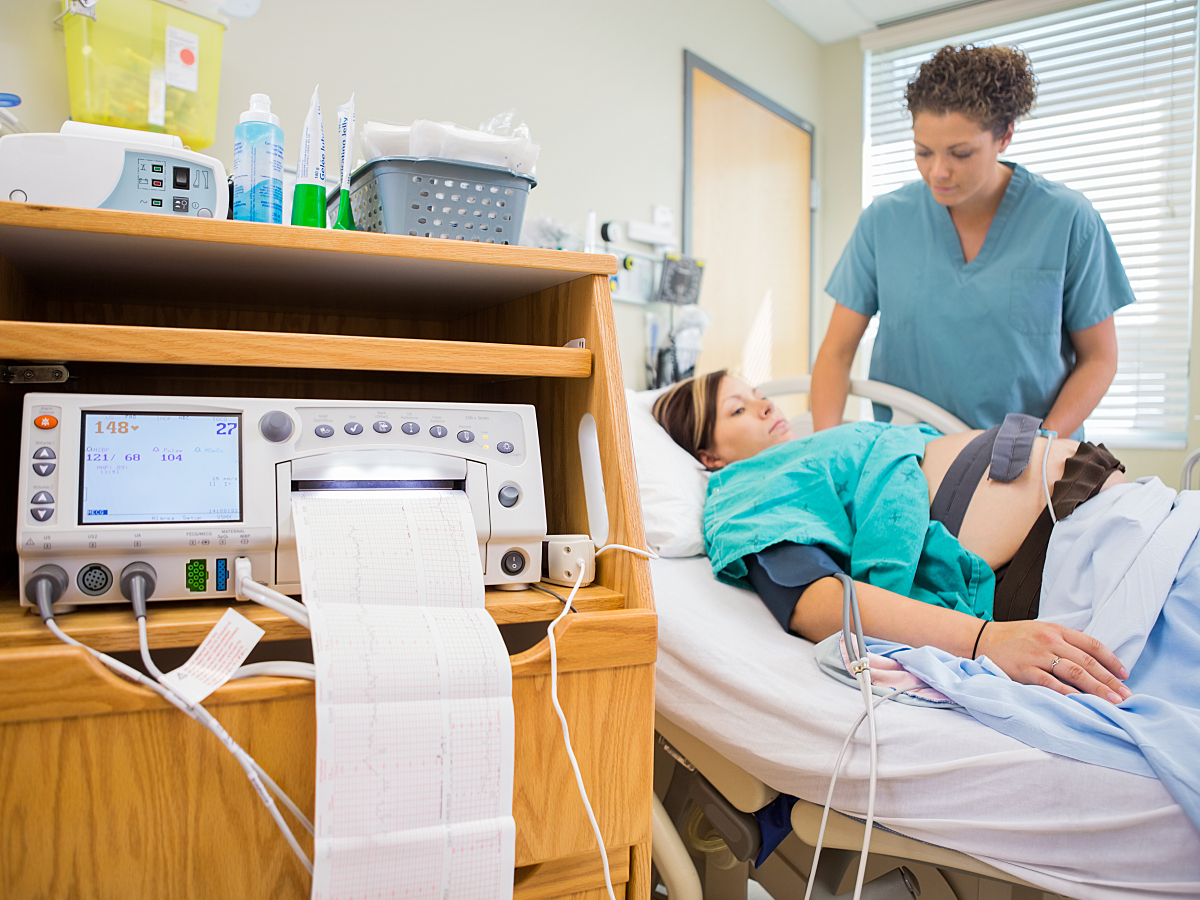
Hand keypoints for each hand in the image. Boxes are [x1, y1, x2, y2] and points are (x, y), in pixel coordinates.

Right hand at [977, 620, 1130, 703]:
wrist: (981, 638)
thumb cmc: (1013, 637)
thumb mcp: (1041, 631)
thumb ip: (1064, 642)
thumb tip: (1091, 661)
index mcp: (1057, 630)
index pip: (1092, 645)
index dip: (1111, 660)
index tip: (1125, 675)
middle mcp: (1050, 640)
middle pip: (1087, 662)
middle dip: (1110, 680)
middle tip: (1126, 695)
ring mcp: (1037, 655)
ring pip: (1074, 673)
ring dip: (1097, 689)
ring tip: (1112, 702)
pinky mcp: (1025, 670)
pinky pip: (1051, 683)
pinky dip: (1069, 693)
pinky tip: (1082, 702)